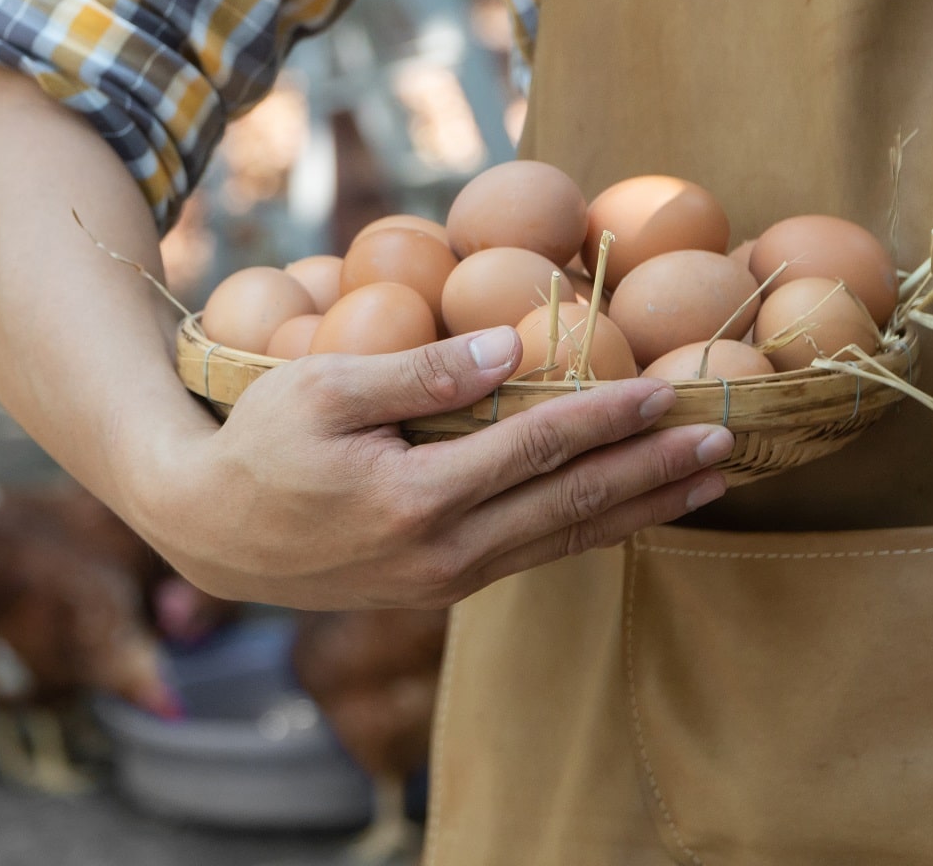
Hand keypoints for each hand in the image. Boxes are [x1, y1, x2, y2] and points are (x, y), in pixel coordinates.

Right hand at [122, 327, 729, 609]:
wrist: (207, 531)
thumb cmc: (255, 441)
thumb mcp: (320, 388)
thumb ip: (420, 371)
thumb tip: (514, 344)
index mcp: (415, 498)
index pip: (537, 447)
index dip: (609, 415)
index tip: (669, 385)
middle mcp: (443, 552)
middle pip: (572, 505)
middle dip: (654, 471)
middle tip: (725, 440)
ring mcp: (443, 579)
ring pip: (563, 540)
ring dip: (639, 509)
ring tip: (704, 482)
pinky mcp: (438, 588)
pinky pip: (533, 556)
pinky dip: (590, 530)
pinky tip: (627, 511)